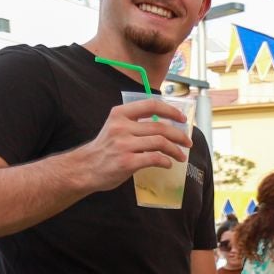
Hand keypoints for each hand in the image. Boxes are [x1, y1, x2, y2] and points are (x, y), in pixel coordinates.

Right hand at [76, 98, 190, 193]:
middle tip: (188, 143)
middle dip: (179, 135)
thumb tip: (165, 126)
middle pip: (160, 127)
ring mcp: (124, 144)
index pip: (151, 105)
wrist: (85, 168)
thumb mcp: (115, 128)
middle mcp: (121, 126)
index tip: (182, 119)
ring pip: (160, 142)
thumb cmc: (105, 149)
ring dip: (176, 150)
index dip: (171, 111)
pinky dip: (166, 161)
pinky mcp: (127, 162)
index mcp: (120, 114)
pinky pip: (155, 158)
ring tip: (181, 156)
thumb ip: (135, 124)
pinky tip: (168, 164)